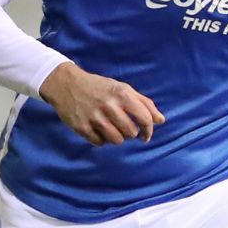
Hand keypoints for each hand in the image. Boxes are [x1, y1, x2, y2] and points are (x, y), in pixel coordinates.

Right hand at [38, 61, 164, 145]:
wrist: (66, 84)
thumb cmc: (99, 87)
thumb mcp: (122, 89)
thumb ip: (144, 103)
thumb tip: (161, 120)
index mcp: (122, 95)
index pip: (145, 119)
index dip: (149, 131)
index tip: (146, 136)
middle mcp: (109, 106)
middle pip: (131, 133)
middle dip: (131, 133)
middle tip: (124, 127)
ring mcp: (94, 117)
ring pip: (117, 140)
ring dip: (117, 137)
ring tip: (110, 128)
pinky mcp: (82, 127)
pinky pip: (100, 143)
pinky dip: (102, 139)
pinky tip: (98, 129)